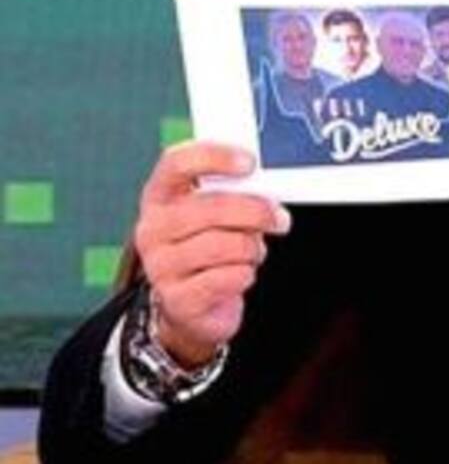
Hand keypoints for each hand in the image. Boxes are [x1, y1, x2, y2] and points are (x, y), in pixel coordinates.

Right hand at [134, 141, 290, 367]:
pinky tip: (241, 273)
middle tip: (279, 218)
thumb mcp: (214, 215)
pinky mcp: (178, 298)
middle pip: (212, 207)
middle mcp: (152, 228)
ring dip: (252, 248)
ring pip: (227, 245)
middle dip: (256, 212)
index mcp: (159, 197)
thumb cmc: (208, 247)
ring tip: (252, 252)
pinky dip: (246, 274)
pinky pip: (230, 277)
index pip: (177, 163)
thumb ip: (232, 194)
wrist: (191, 305)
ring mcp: (160, 265)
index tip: (250, 163)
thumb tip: (266, 188)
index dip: (215, 157)